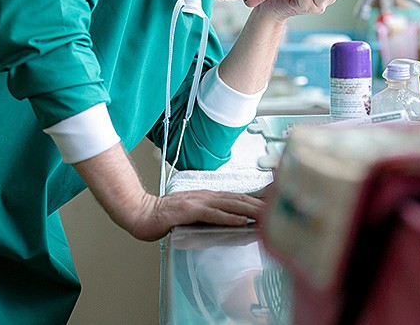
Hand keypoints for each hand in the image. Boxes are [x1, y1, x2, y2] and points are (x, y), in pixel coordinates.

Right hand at [126, 190, 264, 240]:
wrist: (141, 213)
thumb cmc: (164, 216)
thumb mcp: (191, 213)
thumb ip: (207, 215)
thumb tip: (226, 222)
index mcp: (207, 197)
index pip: (237, 197)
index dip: (256, 200)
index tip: (272, 204)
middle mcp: (206, 196)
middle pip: (239, 198)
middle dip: (260, 204)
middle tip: (278, 208)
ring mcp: (198, 202)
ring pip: (230, 204)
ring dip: (251, 209)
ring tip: (267, 214)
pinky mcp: (189, 211)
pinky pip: (214, 214)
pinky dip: (230, 217)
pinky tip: (242, 221)